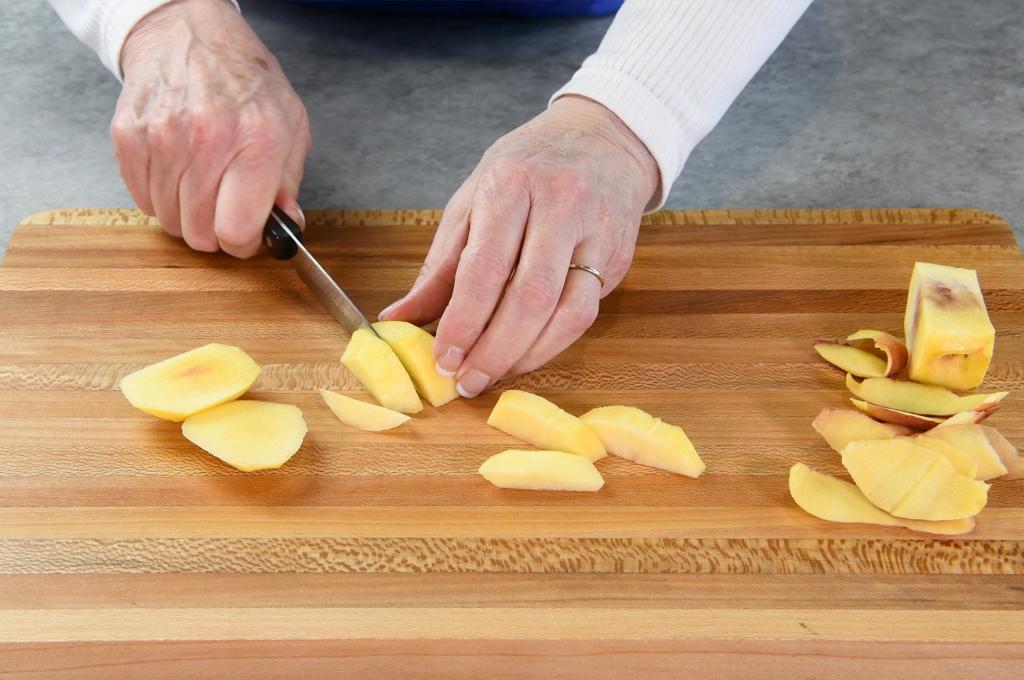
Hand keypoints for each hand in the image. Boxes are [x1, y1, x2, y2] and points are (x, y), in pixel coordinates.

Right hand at [111, 0, 310, 256]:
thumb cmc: (245, 81)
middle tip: (223, 208)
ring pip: (169, 219)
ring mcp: (162, 137)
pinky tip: (177, 171)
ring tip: (201, 183)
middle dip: (214, 231)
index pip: (238, 230)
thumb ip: (288, 183)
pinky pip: (141, 199)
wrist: (189, 32)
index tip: (245, 233)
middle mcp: (208, 140)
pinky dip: (159, 196)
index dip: (242, 243)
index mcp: (257, 141)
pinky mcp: (128, 136)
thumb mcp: (290, 125)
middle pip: (199, 232)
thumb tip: (285, 227)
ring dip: (186, 214)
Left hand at [381, 95, 658, 396]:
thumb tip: (399, 318)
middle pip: (529, 296)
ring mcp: (596, 231)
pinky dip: (554, 343)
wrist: (603, 138)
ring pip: (566, 311)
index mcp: (511, 185)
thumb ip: (441, 265)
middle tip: (466, 382)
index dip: (463, 321)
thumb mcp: (473, 201)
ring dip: (526, 355)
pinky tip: (527, 356)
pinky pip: (587, 312)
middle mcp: (560, 204)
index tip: (443, 359)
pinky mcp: (619, 255)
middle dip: (494, 350)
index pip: (485, 266)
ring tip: (493, 375)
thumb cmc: (527, 169)